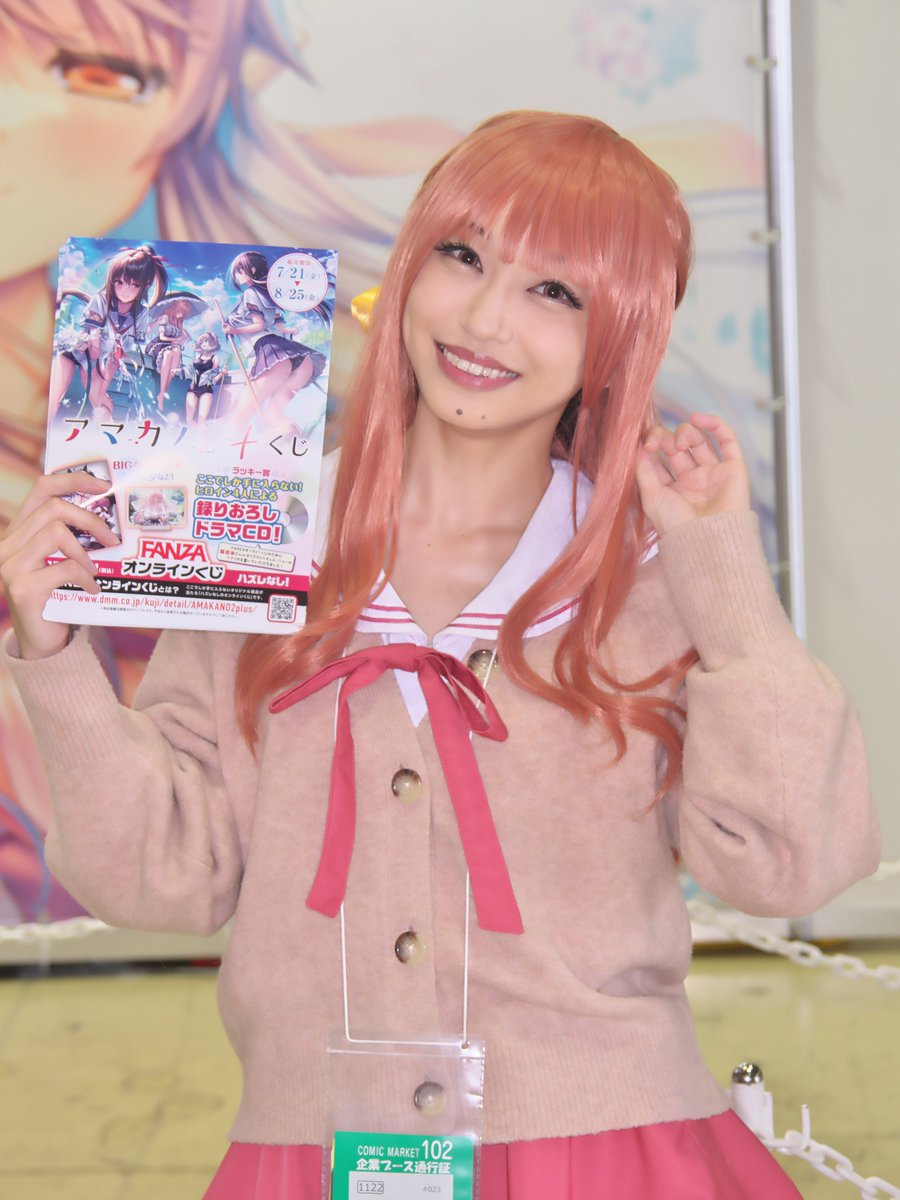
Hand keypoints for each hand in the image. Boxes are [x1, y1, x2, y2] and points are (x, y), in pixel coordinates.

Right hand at [0, 472, 119, 659]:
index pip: (42, 488)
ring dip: (85, 552)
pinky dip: (85, 577)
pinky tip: (92, 589)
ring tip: (95, 570)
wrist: (41, 642)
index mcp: (17, 532)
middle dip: (90, 520)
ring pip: (56, 532)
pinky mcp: (22, 589)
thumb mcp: (60, 559)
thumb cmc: (57, 596)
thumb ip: (70, 536)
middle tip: (112, 539)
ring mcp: (10, 566)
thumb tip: (109, 513)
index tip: (103, 485)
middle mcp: (7, 545)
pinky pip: (64, 568)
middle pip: (54, 508)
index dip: (73, 479)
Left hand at [635, 413, 750, 536]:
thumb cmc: (676, 525)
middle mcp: (692, 480)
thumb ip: (644, 470)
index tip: (645, 445)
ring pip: (700, 440)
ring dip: (686, 433)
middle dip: (667, 438)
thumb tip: (638, 446)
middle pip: (678, 446)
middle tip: (660, 443)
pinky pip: (728, 440)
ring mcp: (713, 473)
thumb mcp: (652, 496)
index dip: (652, 445)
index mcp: (672, 488)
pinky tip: (698, 418)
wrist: (706, 539)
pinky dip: (715, 424)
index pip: (661, 457)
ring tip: (680, 442)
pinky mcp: (733, 469)